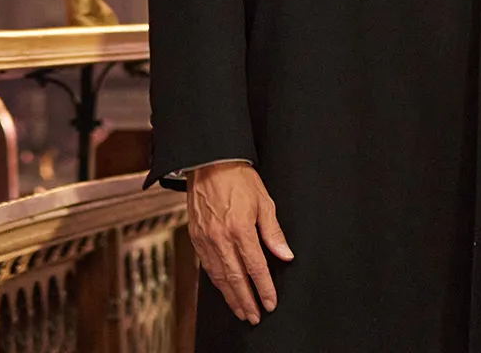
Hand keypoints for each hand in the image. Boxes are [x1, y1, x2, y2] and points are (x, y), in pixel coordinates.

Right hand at [187, 161, 293, 323]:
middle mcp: (220, 238)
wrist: (209, 165)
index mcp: (240, 229)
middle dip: (246, 300)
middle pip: (235, 278)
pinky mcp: (196, 238)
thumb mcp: (265, 202)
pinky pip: (206, 266)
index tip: (270, 302)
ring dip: (230, 296)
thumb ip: (273, 232)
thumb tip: (285, 254)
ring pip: (219, 276)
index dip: (264, 288)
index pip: (256, 267)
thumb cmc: (239, 180)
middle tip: (254, 316)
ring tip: (241, 310)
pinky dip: (217, 281)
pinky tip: (224, 289)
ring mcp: (205, 240)